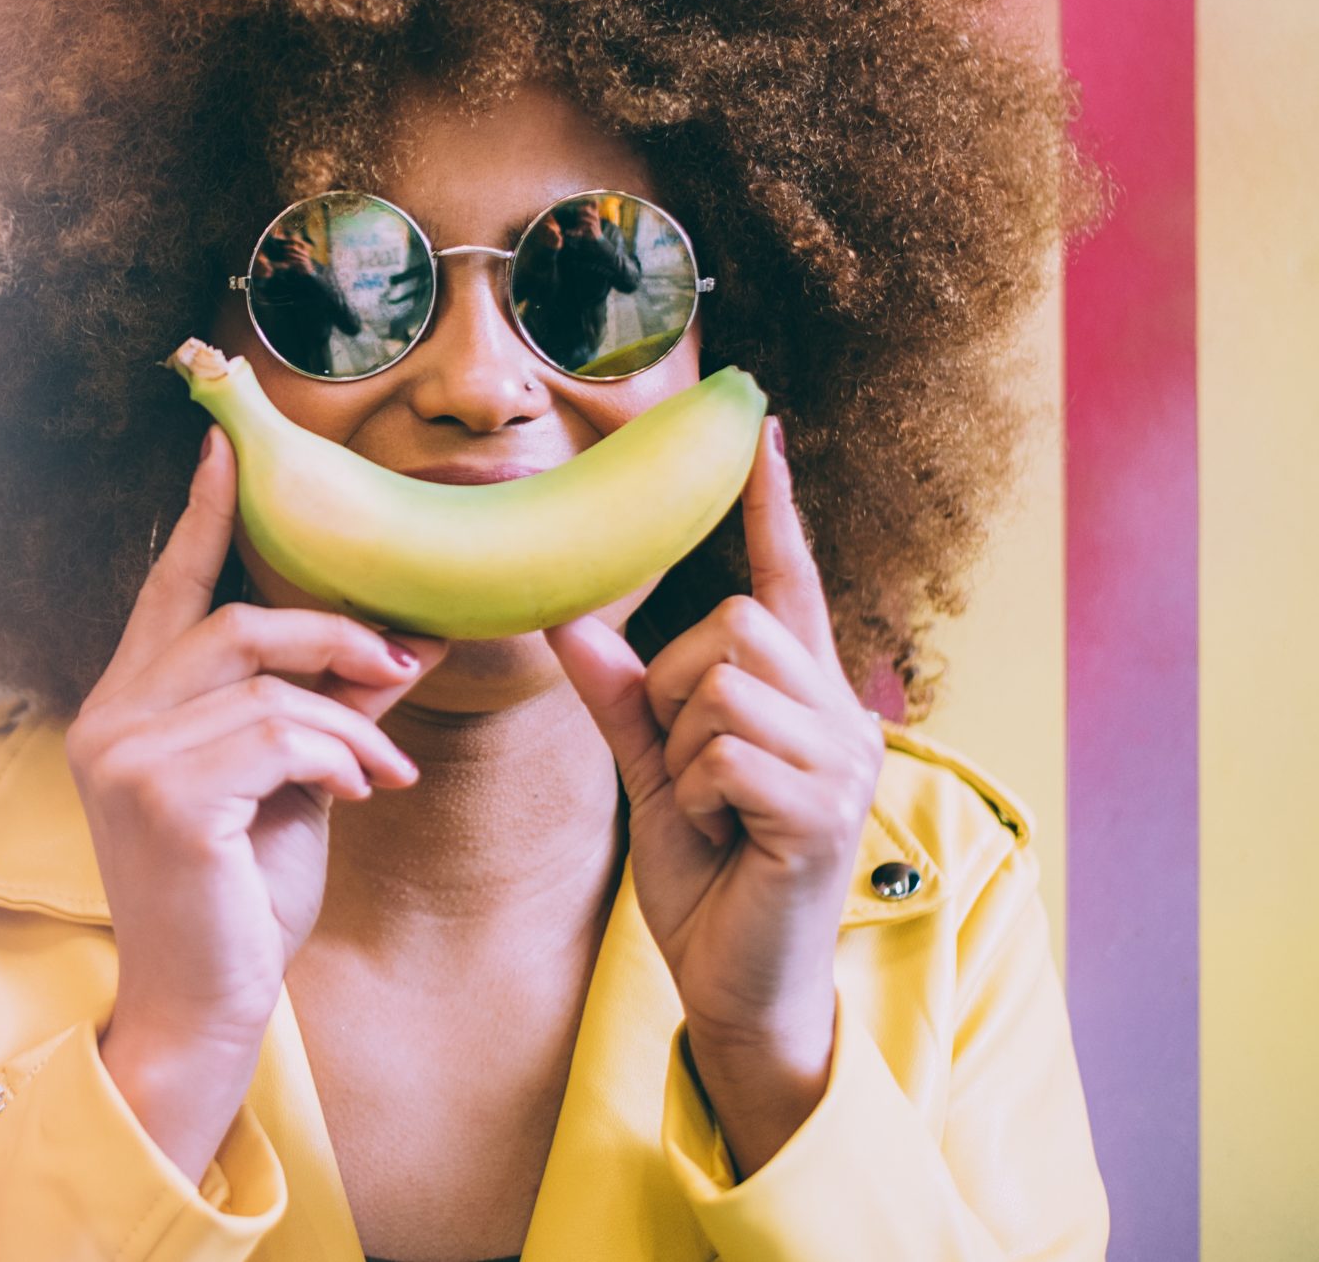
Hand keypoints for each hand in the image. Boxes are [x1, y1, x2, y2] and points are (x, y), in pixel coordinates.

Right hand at [70, 424, 447, 1181]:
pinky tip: (361, 794)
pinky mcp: (163, 799)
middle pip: (232, 623)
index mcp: (124, 707)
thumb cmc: (235, 902)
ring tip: (383, 770)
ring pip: (267, 685)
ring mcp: (125, 758)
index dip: (199, 518)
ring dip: (349, 721)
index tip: (226, 449)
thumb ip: (324, 709)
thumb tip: (403, 641)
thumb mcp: (288, 786)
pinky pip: (279, 736)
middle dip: (330, 634)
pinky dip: (340, 757)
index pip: (165, 591)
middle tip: (400, 661)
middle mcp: (108, 720)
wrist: (202, 1011)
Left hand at [543, 416, 884, 1166]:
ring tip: (710, 811)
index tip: (759, 422)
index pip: (787, 581)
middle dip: (676, 691)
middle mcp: (841, 714)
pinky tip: (725, 838)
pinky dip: (694, 796)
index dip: (772, 505)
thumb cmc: (709, 877)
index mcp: (803, 696)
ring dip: (682, 753)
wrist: (739, 986)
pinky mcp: (825, 811)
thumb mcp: (652, 770)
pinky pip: (720, 753)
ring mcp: (844, 762)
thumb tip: (565, 617)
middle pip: (732, 625)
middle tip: (687, 769)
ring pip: (720, 686)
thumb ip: (621, 696)